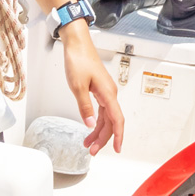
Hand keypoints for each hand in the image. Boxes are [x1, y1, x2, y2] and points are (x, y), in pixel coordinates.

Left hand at [59, 23, 124, 154]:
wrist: (77, 44)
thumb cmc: (78, 60)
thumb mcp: (77, 86)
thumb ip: (84, 107)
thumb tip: (91, 124)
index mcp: (108, 93)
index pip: (117, 120)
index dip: (117, 136)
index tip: (116, 149)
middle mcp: (110, 93)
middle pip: (111, 122)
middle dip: (102, 138)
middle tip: (91, 151)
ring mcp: (105, 92)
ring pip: (106, 117)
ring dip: (98, 131)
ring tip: (87, 143)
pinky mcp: (100, 90)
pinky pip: (102, 110)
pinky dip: (96, 121)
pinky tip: (89, 128)